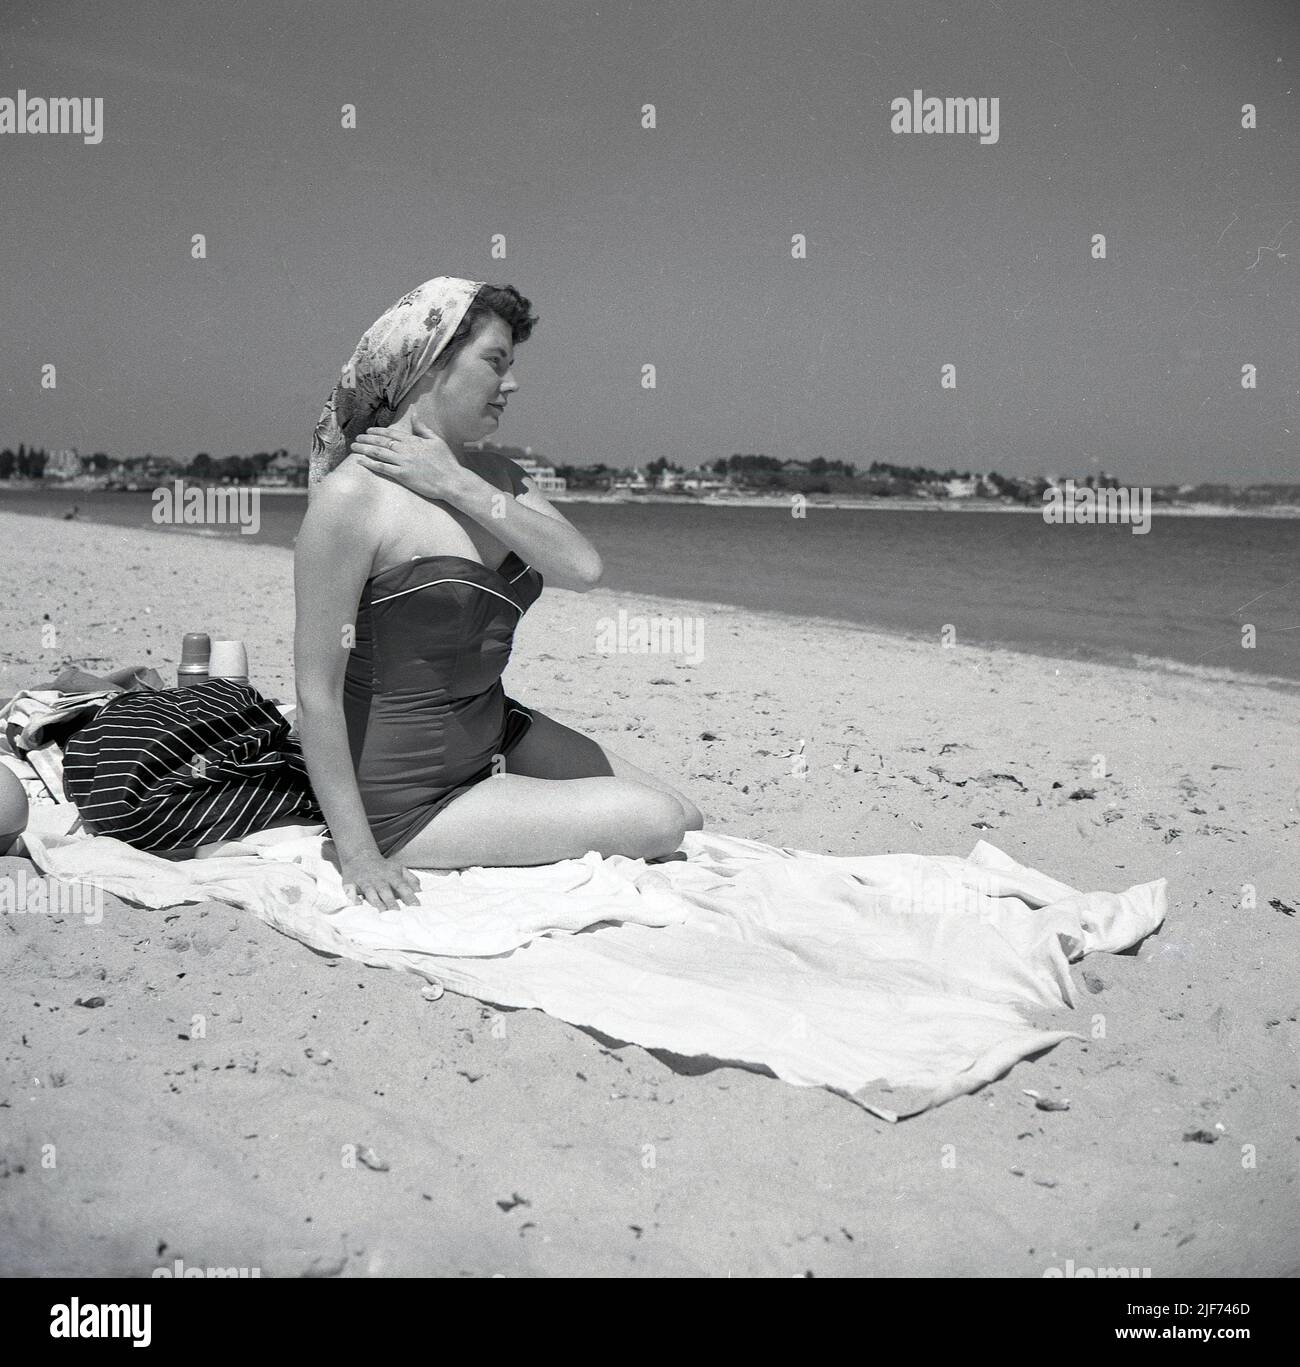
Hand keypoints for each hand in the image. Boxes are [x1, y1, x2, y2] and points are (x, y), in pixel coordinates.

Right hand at [339, 849, 421, 910]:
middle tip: (398, 914)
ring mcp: (364, 882)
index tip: (416, 907)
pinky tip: (357, 905)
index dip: (409, 896)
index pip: (402, 886)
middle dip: (392, 902)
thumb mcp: (399, 869)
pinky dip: (353, 898)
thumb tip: (421, 892)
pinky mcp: (350, 884)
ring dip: (376, 903)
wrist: (360, 856)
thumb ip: (412, 880)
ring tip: (382, 913)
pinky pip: (350, 892)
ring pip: (370, 894)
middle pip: (386, 892)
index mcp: (391, 876)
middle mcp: (378, 880)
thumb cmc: (383, 868)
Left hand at [351, 417, 472, 502]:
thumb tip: (414, 412)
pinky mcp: (402, 475)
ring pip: (378, 453)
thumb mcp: (436, 440)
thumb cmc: (446, 461)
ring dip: (364, 449)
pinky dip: (370, 463)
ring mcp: (403, 462)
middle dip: (367, 439)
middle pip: (381, 442)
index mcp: (413, 440)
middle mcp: (405, 449)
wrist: (451, 480)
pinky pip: (382, 468)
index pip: (391, 433)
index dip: (378, 431)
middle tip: (356, 439)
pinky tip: (360, 461)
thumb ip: (422, 427)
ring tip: (354, 447)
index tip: (368, 431)